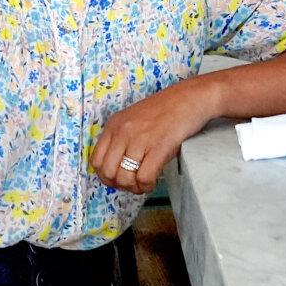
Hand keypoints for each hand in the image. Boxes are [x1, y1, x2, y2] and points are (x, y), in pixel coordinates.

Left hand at [89, 76, 215, 194]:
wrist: (189, 98)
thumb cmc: (164, 110)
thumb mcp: (133, 120)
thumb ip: (121, 138)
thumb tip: (116, 167)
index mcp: (114, 125)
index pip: (96, 160)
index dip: (105, 176)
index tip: (117, 179)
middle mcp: (123, 132)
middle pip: (108, 172)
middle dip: (119, 184)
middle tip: (132, 184)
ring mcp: (140, 139)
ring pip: (125, 178)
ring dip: (134, 187)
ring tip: (143, 183)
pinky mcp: (159, 147)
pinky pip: (144, 177)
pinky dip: (147, 185)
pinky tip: (153, 181)